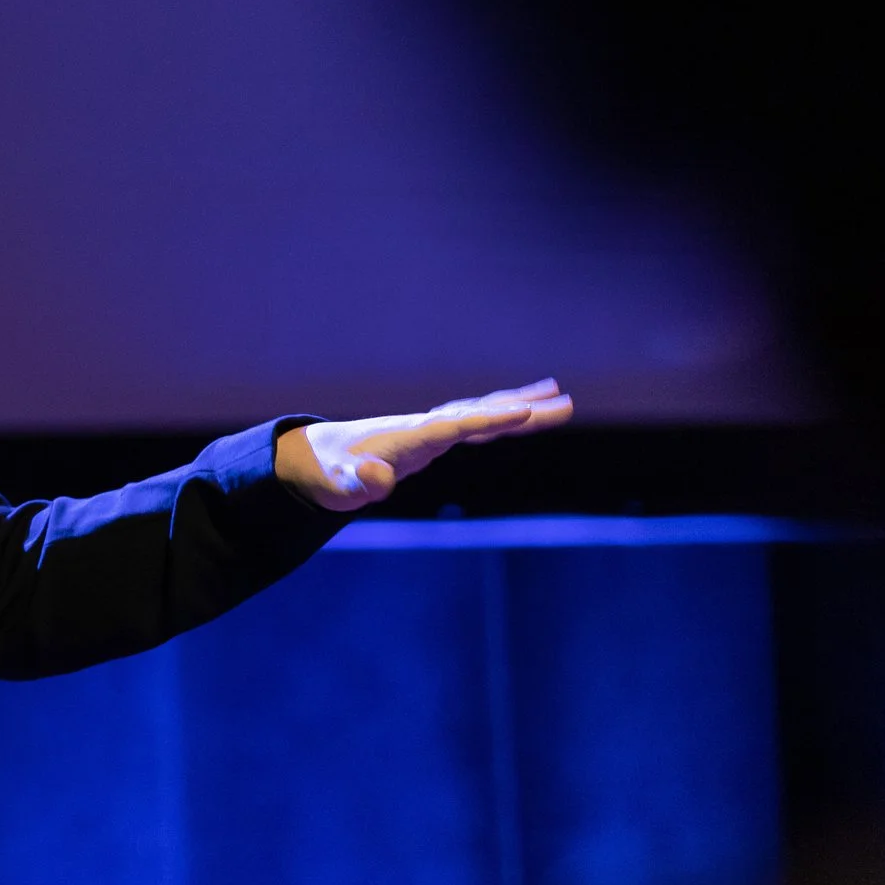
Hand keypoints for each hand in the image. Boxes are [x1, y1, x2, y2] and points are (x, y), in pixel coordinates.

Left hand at [274, 379, 574, 512]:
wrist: (318, 459)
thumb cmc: (332, 475)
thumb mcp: (342, 485)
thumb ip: (361, 482)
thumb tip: (377, 479)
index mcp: (410, 437)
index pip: (457, 425)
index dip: (489, 419)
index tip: (525, 411)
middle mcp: (426, 426)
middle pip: (481, 413)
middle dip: (522, 409)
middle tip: (566, 402)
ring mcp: (432, 428)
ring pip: (484, 413)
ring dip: (521, 407)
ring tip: (562, 399)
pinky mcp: (434, 436)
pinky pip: (477, 424)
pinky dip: (503, 417)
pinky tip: (526, 414)